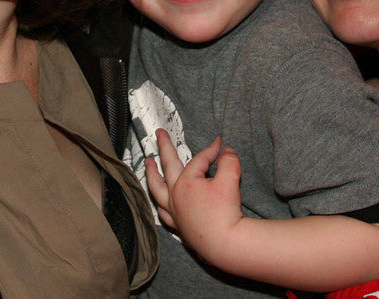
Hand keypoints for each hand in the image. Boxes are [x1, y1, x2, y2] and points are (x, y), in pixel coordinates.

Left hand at [144, 128, 243, 261]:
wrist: (225, 244)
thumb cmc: (225, 213)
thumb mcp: (231, 181)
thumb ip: (229, 162)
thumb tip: (228, 151)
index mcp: (186, 183)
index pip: (199, 160)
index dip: (211, 150)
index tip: (219, 145)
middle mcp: (175, 196)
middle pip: (167, 166)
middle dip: (164, 147)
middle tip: (159, 134)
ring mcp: (174, 212)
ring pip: (157, 190)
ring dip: (151, 175)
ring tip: (147, 164)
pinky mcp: (179, 227)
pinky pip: (164, 213)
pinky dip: (160, 204)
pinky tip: (160, 202)